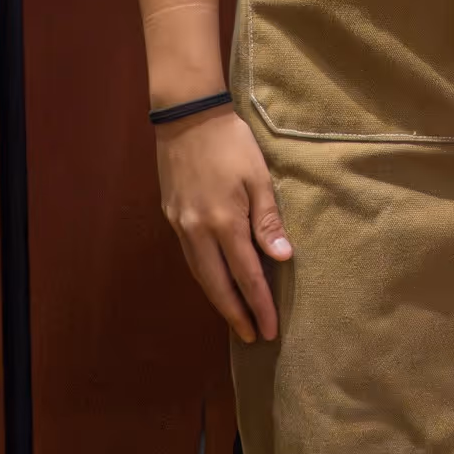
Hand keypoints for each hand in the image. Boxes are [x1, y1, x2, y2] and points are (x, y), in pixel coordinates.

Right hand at [156, 106, 291, 344]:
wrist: (187, 117)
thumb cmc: (230, 142)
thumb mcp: (257, 176)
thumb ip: (267, 219)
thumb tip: (281, 258)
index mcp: (224, 222)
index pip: (246, 275)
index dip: (258, 304)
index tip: (269, 329)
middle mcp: (198, 231)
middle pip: (217, 285)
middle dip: (236, 314)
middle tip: (252, 336)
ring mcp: (181, 226)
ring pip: (200, 275)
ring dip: (219, 299)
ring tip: (236, 317)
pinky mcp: (172, 217)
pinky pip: (190, 258)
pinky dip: (205, 277)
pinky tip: (215, 281)